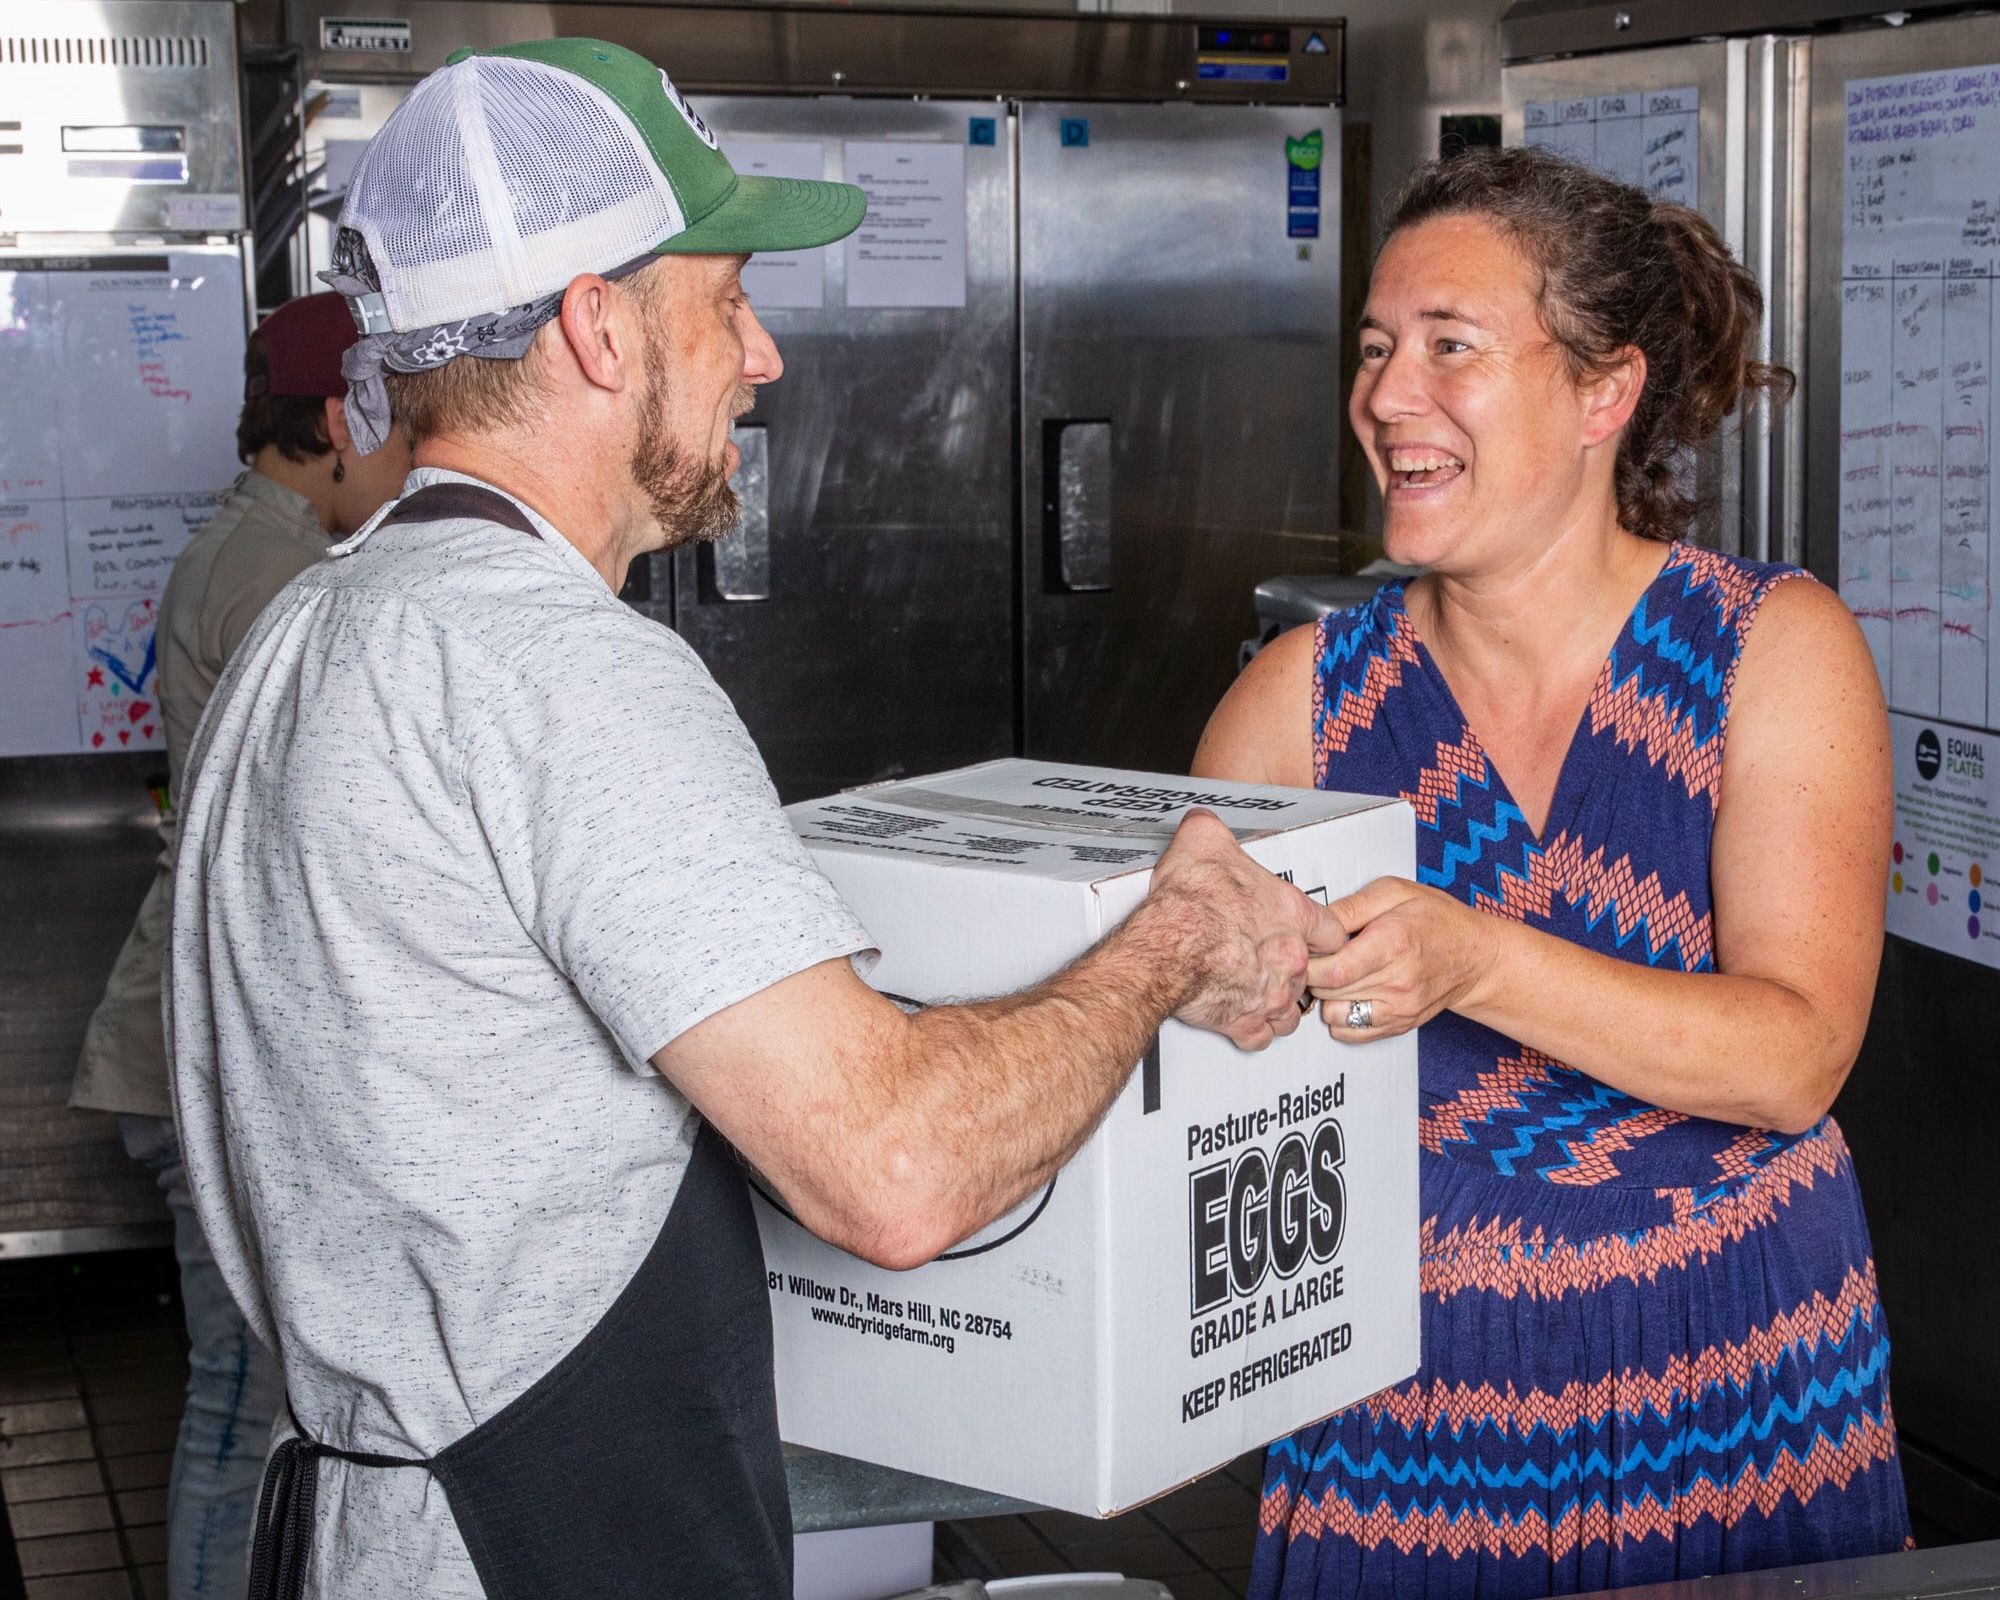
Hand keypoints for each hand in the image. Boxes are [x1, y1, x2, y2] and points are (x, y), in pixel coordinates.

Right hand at [1143, 809, 1348, 1050]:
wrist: (1164, 947)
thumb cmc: (1189, 901)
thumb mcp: (1203, 841)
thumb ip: (1212, 831)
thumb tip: (1204, 823)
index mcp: (1291, 913)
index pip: (1331, 931)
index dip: (1317, 935)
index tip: (1307, 937)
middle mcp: (1289, 957)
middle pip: (1308, 972)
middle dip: (1289, 971)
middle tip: (1265, 963)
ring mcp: (1270, 994)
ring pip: (1289, 1010)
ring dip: (1274, 1004)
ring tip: (1255, 994)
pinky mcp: (1244, 1022)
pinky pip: (1259, 1036)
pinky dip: (1250, 1031)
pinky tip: (1239, 1019)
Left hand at [1308, 877, 1491, 1039]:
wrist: (1477, 958)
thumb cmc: (1438, 920)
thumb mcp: (1394, 892)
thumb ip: (1351, 906)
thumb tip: (1315, 920)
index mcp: (1392, 943)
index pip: (1332, 970)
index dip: (1308, 961)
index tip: (1305, 948)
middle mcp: (1396, 982)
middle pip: (1327, 992)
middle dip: (1313, 974)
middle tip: (1319, 956)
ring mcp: (1398, 1009)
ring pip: (1334, 1014)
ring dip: (1326, 996)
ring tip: (1338, 974)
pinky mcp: (1398, 1025)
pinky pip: (1349, 1032)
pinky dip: (1340, 1015)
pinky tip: (1349, 993)